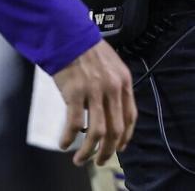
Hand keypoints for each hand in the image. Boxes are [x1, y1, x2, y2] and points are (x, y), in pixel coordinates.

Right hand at [52, 40, 136, 165]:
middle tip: (100, 161)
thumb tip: (108, 109)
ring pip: (96, 132)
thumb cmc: (87, 48)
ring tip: (80, 160)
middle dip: (108, 151)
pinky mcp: (74, 93)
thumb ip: (113, 86)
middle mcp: (112, 88)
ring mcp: (94, 92)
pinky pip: (74, 123)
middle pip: (115, 130)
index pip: (130, 116)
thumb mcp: (111, 64)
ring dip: (88, 151)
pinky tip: (64, 143)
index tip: (119, 147)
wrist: (69, 33)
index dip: (125, 137)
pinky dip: (69, 138)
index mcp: (124, 81)